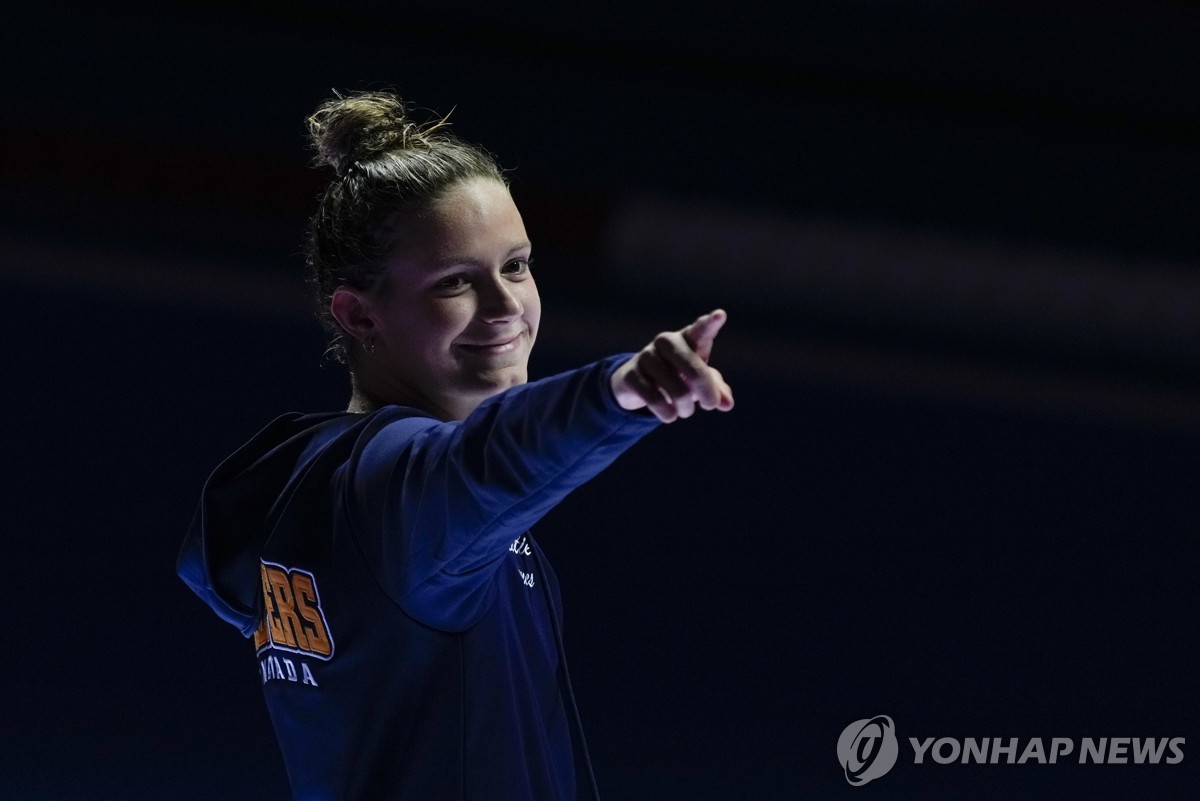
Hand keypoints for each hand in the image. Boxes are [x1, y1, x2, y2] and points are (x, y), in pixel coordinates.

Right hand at [611, 309, 734, 422]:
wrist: (637, 383)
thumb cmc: (678, 376)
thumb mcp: (699, 380)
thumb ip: (717, 389)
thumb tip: (727, 404)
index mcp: (687, 338)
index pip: (700, 329)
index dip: (710, 324)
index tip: (720, 315)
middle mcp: (666, 342)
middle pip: (694, 370)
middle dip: (707, 393)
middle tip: (709, 405)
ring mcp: (646, 356)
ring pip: (677, 391)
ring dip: (686, 408)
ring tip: (685, 412)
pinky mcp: (630, 374)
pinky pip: (655, 400)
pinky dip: (667, 414)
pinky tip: (670, 416)